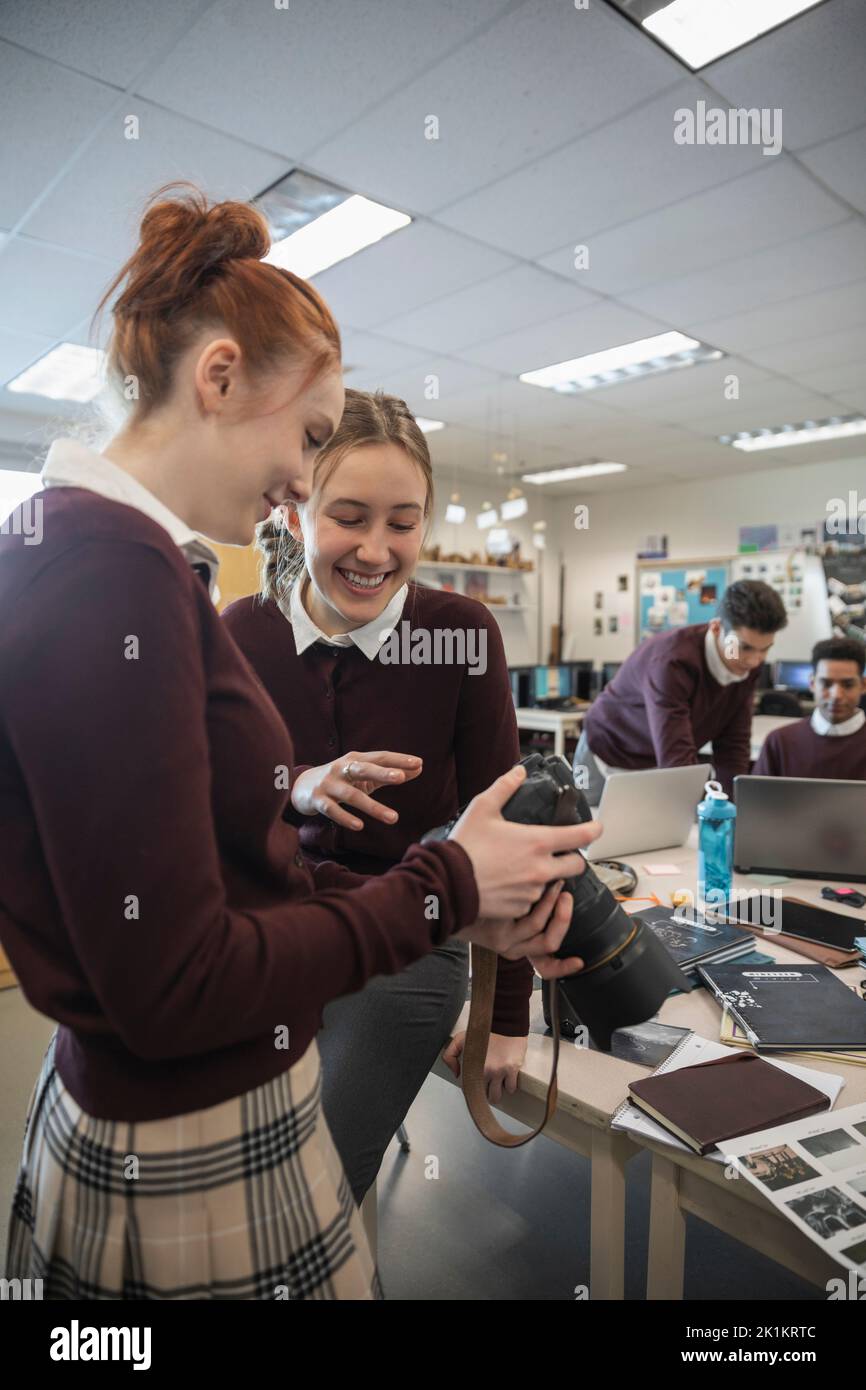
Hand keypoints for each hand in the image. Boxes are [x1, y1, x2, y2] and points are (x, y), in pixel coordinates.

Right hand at [291, 751, 421, 829]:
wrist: (300, 786)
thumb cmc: (339, 779)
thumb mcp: (363, 775)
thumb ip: (389, 774)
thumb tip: (419, 769)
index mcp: (355, 760)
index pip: (379, 757)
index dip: (398, 760)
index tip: (418, 763)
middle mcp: (341, 769)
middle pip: (363, 769)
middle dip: (382, 772)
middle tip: (401, 777)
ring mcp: (329, 785)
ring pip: (352, 795)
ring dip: (373, 807)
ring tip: (393, 818)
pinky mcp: (318, 800)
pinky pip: (333, 810)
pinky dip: (346, 818)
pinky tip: (360, 826)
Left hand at [442, 1030, 527, 1102]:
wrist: (504, 1022)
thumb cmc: (484, 1030)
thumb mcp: (460, 1038)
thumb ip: (450, 1055)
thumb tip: (456, 1074)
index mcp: (472, 1065)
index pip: (468, 1088)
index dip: (472, 1088)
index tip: (475, 1086)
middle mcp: (485, 1071)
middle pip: (484, 1096)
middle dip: (485, 1094)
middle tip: (487, 1087)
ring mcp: (499, 1071)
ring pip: (497, 1096)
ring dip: (497, 1093)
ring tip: (498, 1086)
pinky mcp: (512, 1069)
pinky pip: (511, 1088)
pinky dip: (509, 1086)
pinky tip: (507, 1080)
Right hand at [450, 763, 601, 919]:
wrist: (448, 883)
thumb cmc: (465, 846)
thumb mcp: (482, 808)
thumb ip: (504, 787)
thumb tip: (519, 773)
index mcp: (537, 842)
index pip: (581, 836)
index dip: (594, 829)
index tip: (597, 827)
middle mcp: (542, 868)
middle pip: (577, 866)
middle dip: (574, 858)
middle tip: (561, 853)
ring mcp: (533, 890)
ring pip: (553, 883)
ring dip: (546, 876)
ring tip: (523, 867)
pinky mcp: (522, 907)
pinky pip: (533, 900)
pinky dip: (527, 891)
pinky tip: (510, 883)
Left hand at [458, 880, 584, 979]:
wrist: (445, 896)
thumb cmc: (475, 900)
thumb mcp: (502, 911)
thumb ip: (527, 908)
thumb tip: (553, 888)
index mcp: (517, 945)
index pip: (545, 968)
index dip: (563, 967)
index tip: (579, 961)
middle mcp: (513, 947)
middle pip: (550, 946)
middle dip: (565, 920)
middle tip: (568, 896)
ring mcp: (506, 940)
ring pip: (544, 935)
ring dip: (557, 910)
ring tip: (558, 884)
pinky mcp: (499, 931)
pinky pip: (532, 921)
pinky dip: (544, 903)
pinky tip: (545, 885)